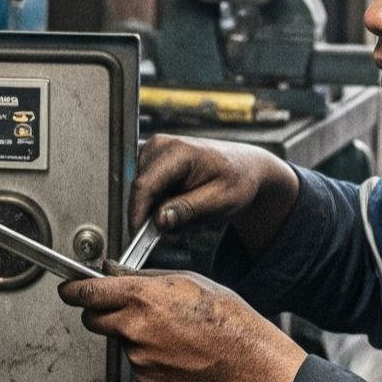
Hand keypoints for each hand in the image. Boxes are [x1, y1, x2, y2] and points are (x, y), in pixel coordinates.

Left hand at [59, 267, 306, 381]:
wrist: (244, 357)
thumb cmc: (223, 317)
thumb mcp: (183, 280)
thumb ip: (141, 277)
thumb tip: (113, 271)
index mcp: (141, 297)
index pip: (88, 292)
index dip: (72, 290)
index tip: (67, 289)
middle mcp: (134, 327)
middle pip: (93, 319)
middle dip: (100, 312)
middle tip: (122, 309)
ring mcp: (138, 356)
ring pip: (119, 341)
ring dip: (132, 334)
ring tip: (168, 331)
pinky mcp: (146, 379)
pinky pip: (136, 363)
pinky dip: (148, 356)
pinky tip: (173, 349)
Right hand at [133, 135, 300, 254]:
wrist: (245, 167)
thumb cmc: (237, 179)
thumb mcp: (220, 200)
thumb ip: (188, 209)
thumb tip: (159, 220)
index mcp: (178, 151)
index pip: (145, 185)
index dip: (137, 213)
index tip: (137, 236)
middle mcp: (160, 145)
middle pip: (141, 190)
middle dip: (151, 216)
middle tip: (177, 234)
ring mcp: (154, 150)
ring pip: (143, 192)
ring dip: (157, 211)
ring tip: (187, 216)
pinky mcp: (152, 159)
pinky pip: (146, 189)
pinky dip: (160, 203)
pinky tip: (180, 205)